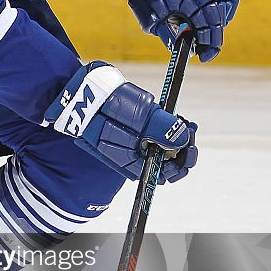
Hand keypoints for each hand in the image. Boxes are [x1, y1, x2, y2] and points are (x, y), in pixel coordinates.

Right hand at [44, 62, 197, 182]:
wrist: (79, 95)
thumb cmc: (104, 106)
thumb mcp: (137, 115)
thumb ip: (162, 129)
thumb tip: (185, 139)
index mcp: (133, 164)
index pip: (167, 174)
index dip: (184, 160)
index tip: (191, 141)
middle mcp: (132, 162)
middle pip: (167, 165)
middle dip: (183, 148)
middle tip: (191, 127)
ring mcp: (130, 150)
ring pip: (162, 153)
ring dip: (176, 139)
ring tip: (183, 122)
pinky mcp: (129, 139)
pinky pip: (153, 143)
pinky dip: (165, 133)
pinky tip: (171, 120)